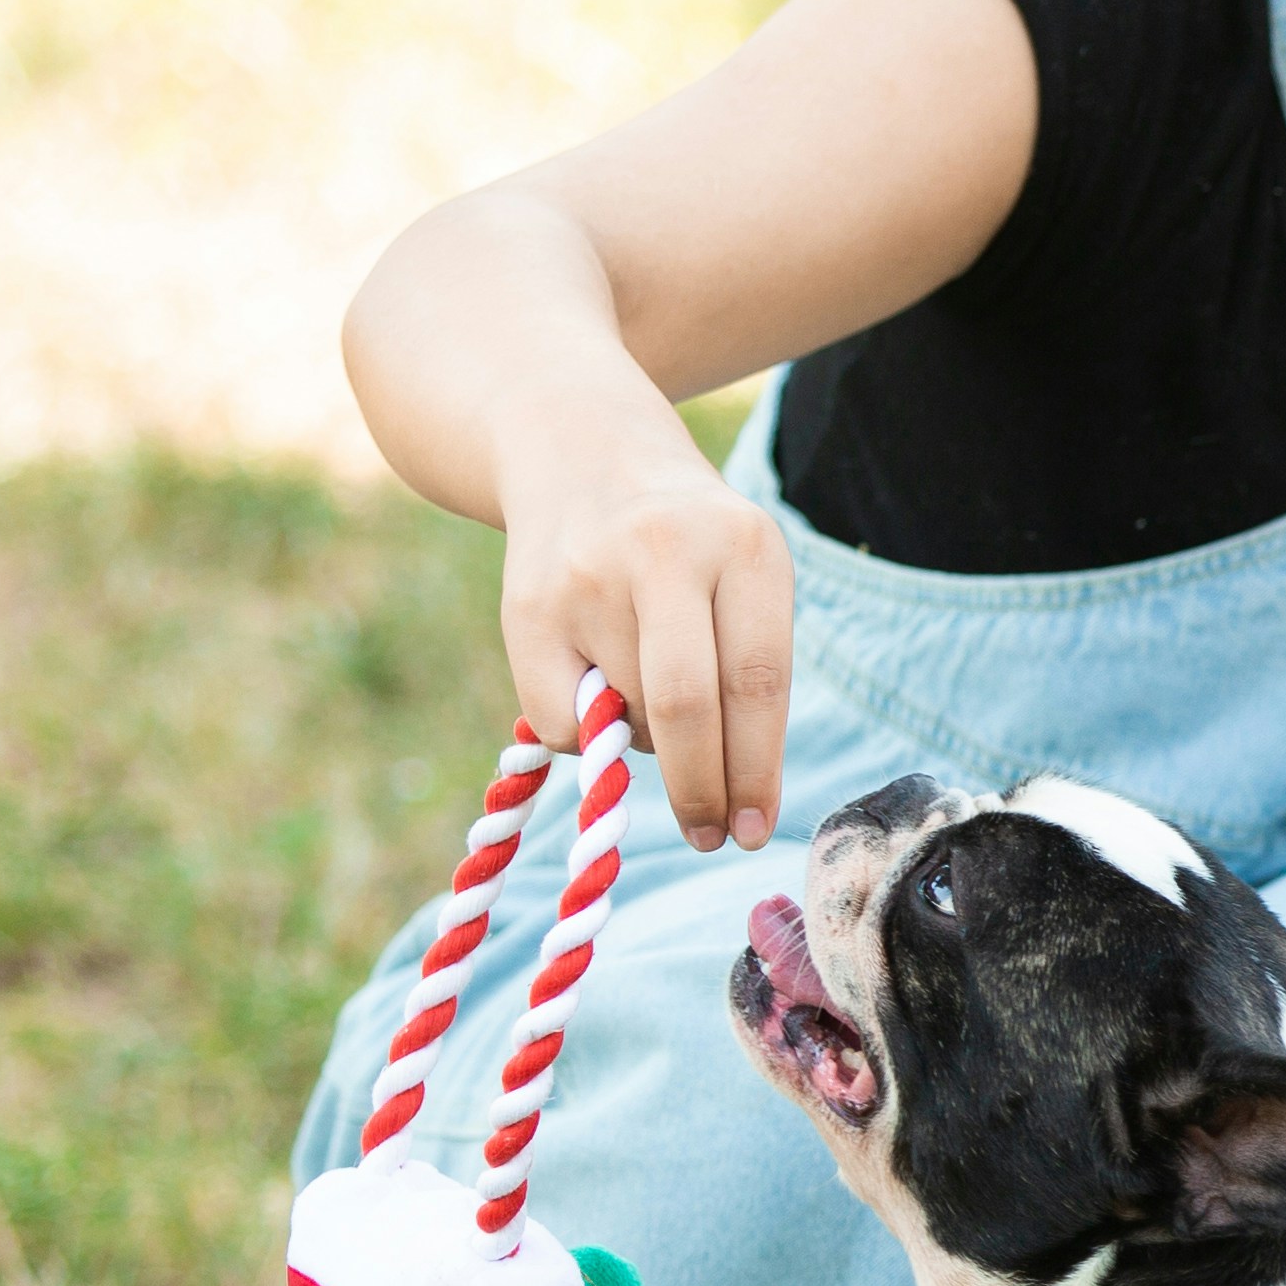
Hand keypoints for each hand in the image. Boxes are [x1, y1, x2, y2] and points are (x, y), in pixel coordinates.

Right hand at [496, 428, 796, 853]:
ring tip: (645, 694)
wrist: (581, 450)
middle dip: (701, 789)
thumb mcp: (740, 577)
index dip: (756, 769)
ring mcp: (589, 576)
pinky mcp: (527, 605)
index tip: (755, 829)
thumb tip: (729, 800)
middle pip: (687, 706)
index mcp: (746, 546)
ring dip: (644, 742)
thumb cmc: (687, 546)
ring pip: (624, 715)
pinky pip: (561, 721)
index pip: (758, 680)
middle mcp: (665, 551)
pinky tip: (595, 686)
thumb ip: (742, 672)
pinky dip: (587, 735)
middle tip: (710, 835)